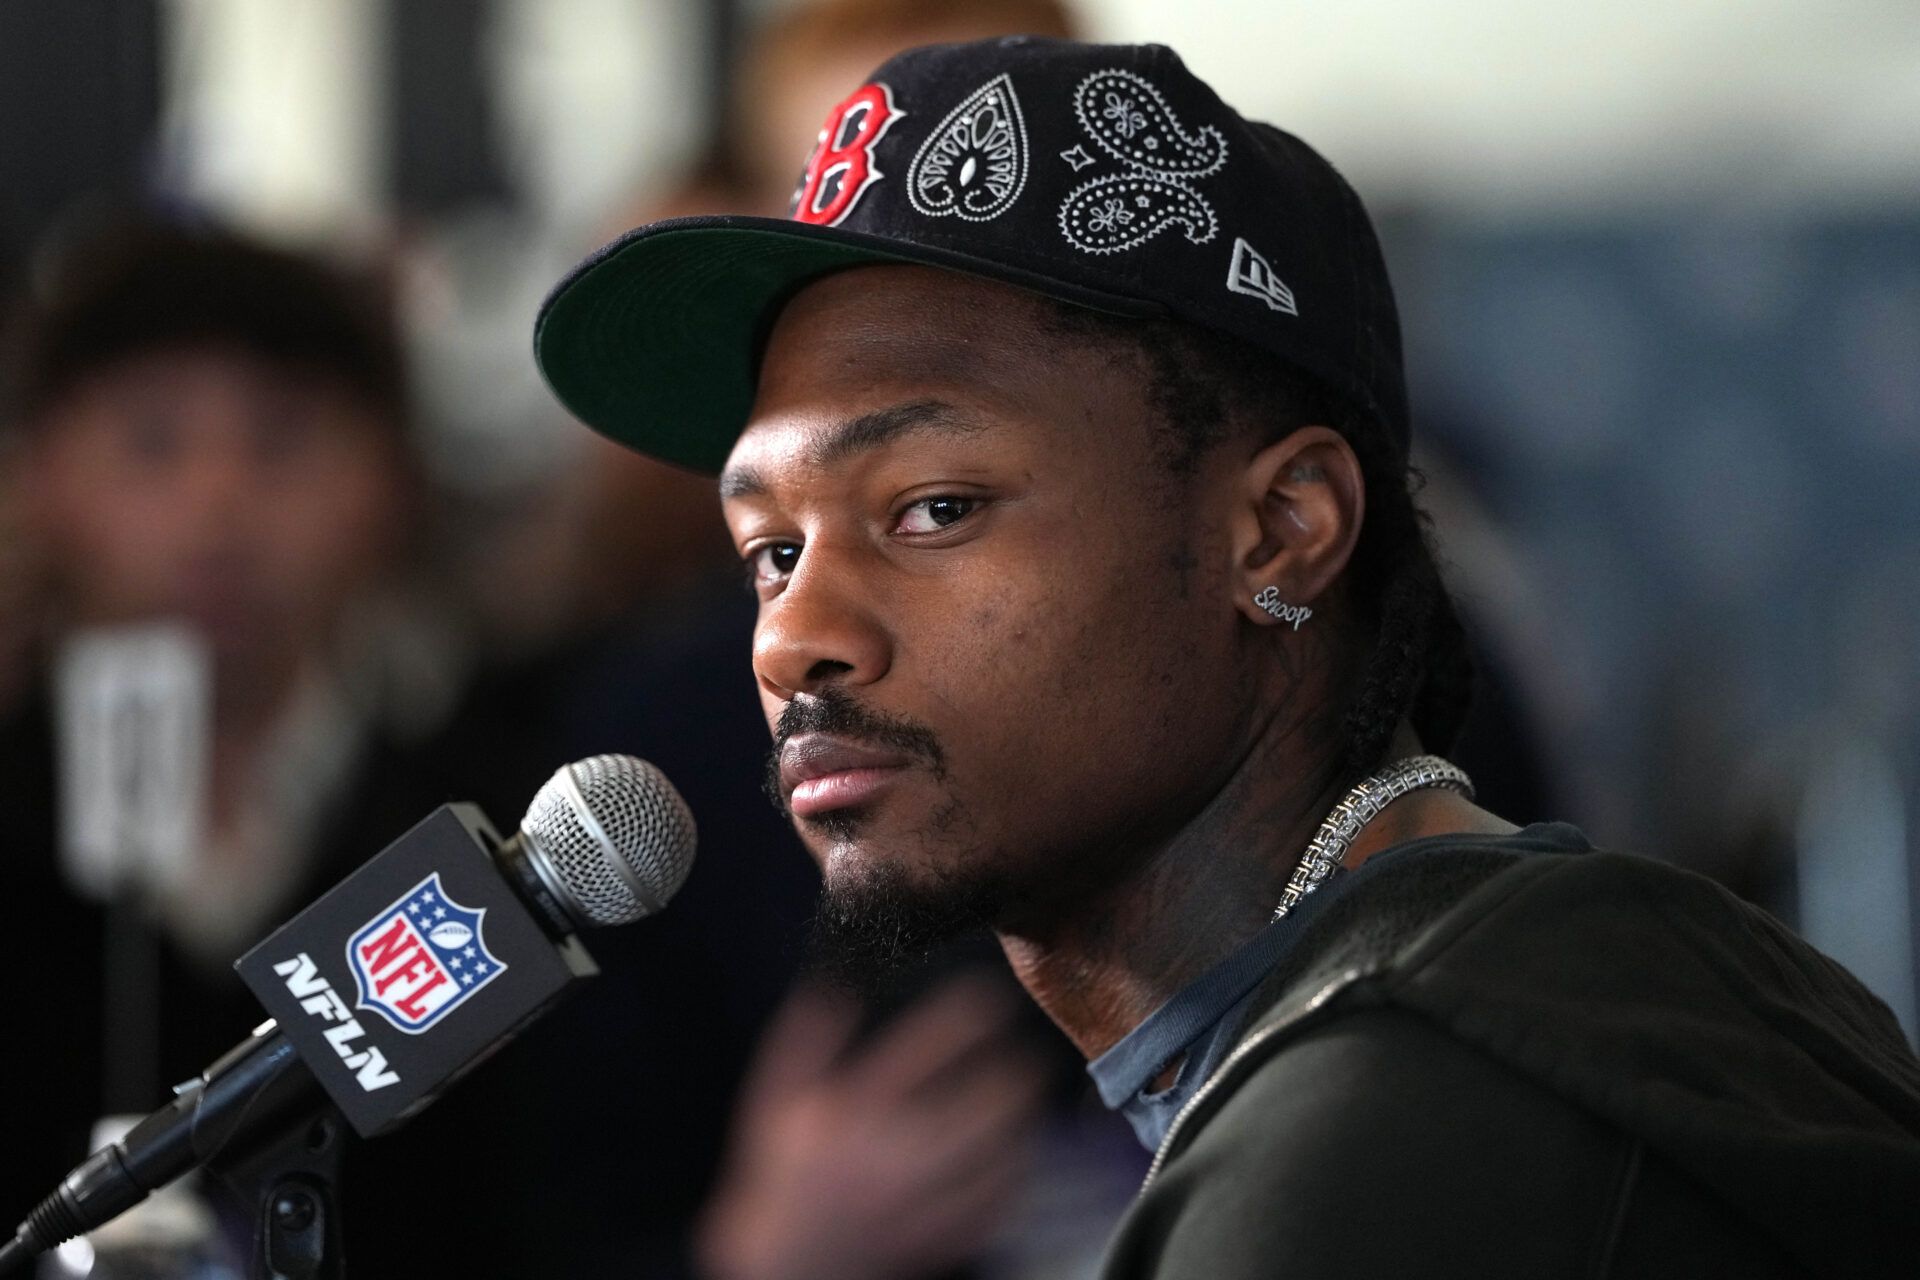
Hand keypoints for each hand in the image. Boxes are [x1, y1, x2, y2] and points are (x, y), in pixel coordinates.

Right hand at [696, 977, 1047, 1279]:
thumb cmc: (783, 1176)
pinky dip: (1015, 1176)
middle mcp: (892, 1152)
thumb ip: (803, 1041)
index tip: (989, 994)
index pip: (920, 1049)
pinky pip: (993, 1205)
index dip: (962, 1016)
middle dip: (1012, 1073)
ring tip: (1035, 1096)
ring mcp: (920, 1198)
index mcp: (855, 1113)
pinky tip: (1021, 1153)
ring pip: (995, 1156)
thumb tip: (833, 984)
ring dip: (1023, 1121)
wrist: (789, 1264)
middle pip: (977, 1105)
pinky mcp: (936, 1236)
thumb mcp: (774, 1102)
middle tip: (1030, 1051)